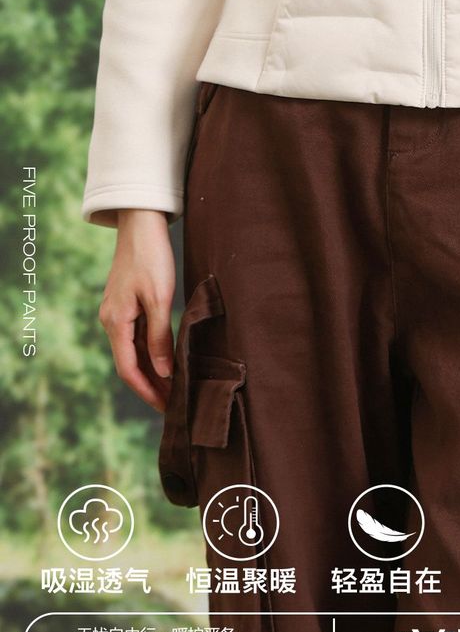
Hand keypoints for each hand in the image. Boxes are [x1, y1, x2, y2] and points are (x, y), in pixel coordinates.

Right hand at [98, 210, 177, 412]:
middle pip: (130, 364)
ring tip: (173, 389)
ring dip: (152, 371)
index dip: (147, 391)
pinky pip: (136, 336)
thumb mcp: (159, 298)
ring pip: (133, 351)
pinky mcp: (126, 303)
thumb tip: (163, 372)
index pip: (128, 369)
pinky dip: (150, 352)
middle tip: (174, 406)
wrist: (141, 222)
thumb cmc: (151, 256)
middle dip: (151, 386)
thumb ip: (159, 336)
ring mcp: (117, 312)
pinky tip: (165, 359)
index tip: (167, 408)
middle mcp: (111, 321)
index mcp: (115, 322)